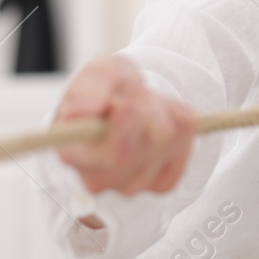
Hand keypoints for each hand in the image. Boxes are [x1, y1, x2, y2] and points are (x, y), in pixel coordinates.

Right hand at [54, 54, 198, 204]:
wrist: (127, 100)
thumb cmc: (106, 90)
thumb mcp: (98, 73)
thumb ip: (91, 86)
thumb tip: (84, 110)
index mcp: (72, 153)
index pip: (114, 154)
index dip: (127, 124)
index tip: (126, 102)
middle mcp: (98, 179)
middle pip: (146, 145)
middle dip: (148, 107)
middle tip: (136, 96)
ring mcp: (130, 186)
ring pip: (167, 141)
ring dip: (164, 112)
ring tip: (146, 105)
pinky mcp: (160, 183)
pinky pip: (185, 146)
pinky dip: (180, 124)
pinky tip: (163, 119)